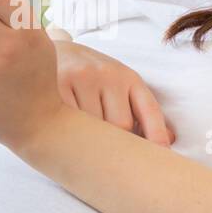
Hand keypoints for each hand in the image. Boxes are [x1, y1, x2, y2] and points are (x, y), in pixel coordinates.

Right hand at [54, 41, 175, 146]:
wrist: (43, 53)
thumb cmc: (87, 80)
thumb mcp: (117, 87)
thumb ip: (140, 113)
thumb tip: (168, 141)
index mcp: (128, 77)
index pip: (149, 111)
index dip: (156, 137)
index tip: (161, 159)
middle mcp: (107, 73)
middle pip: (120, 125)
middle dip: (115, 143)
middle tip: (107, 154)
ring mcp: (82, 77)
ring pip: (93, 126)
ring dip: (89, 139)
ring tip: (81, 140)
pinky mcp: (57, 83)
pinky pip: (69, 121)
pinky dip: (69, 132)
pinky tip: (66, 132)